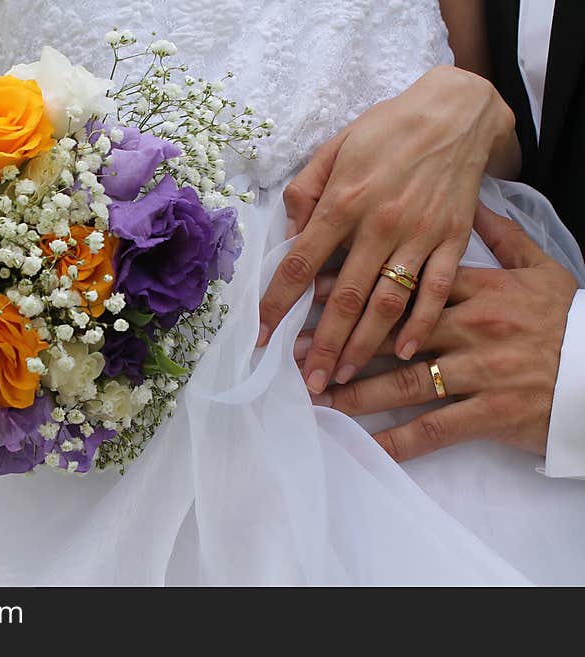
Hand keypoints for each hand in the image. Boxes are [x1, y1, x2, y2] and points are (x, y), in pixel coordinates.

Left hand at [258, 65, 516, 396]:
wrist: (456, 112)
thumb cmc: (386, 129)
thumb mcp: (334, 148)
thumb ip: (305, 191)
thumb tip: (288, 233)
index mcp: (343, 202)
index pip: (300, 265)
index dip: (277, 304)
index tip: (261, 337)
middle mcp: (379, 224)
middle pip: (343, 297)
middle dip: (323, 345)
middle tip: (308, 381)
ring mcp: (419, 236)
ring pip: (387, 303)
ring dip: (364, 346)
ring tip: (344, 377)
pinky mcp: (452, 240)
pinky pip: (437, 290)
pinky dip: (421, 324)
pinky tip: (403, 352)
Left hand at [313, 205, 577, 460]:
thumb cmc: (569, 319)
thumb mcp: (543, 269)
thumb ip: (504, 236)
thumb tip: (476, 203)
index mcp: (478, 289)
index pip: (404, 282)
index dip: (357, 285)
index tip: (314, 291)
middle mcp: (471, 327)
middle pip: (391, 332)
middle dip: (339, 340)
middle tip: (295, 348)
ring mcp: (479, 371)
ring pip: (402, 382)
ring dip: (354, 391)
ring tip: (314, 393)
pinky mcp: (490, 412)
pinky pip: (433, 428)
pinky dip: (395, 440)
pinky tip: (360, 445)